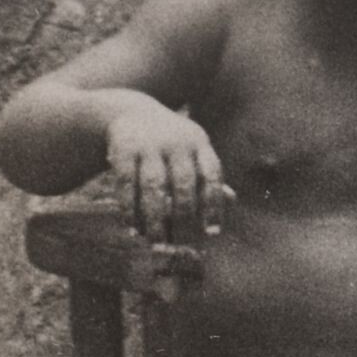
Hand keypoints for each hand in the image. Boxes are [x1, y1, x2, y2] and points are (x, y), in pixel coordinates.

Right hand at [105, 100, 232, 239]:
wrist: (129, 111)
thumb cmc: (170, 142)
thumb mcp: (192, 151)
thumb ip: (208, 174)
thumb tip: (232, 200)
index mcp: (198, 142)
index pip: (211, 176)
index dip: (213, 205)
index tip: (212, 234)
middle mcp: (176, 142)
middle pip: (183, 183)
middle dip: (183, 217)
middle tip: (182, 245)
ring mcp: (148, 143)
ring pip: (153, 186)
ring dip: (155, 218)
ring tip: (156, 243)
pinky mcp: (123, 148)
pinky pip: (126, 183)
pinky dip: (129, 208)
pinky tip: (133, 228)